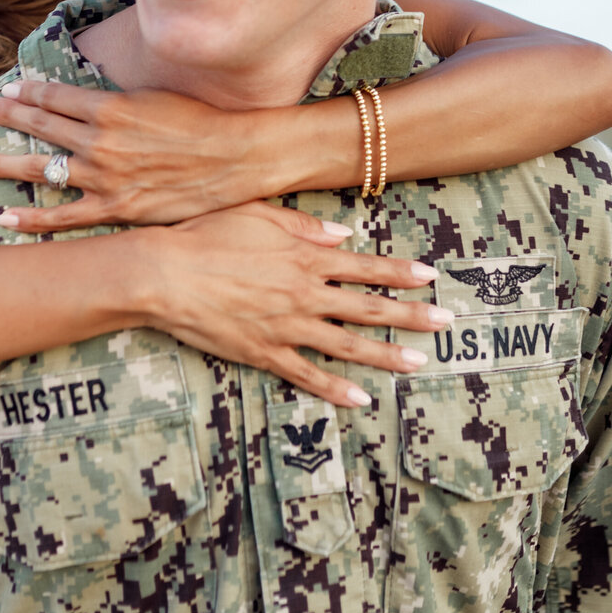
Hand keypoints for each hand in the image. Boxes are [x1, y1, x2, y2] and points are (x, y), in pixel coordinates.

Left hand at [0, 81, 261, 228]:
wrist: (235, 158)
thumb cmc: (202, 123)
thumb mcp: (156, 97)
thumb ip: (119, 101)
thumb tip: (91, 100)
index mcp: (110, 107)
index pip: (55, 96)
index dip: (28, 92)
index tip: (9, 90)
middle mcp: (100, 140)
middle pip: (39, 125)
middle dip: (4, 116)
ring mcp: (104, 176)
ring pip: (39, 169)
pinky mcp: (115, 208)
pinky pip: (63, 216)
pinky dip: (31, 219)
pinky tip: (5, 218)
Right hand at [141, 201, 452, 407]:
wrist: (165, 274)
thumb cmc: (206, 235)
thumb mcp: (257, 214)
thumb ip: (304, 225)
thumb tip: (343, 235)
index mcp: (305, 257)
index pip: (365, 266)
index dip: (400, 271)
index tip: (431, 276)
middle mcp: (304, 294)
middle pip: (369, 308)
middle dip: (412, 315)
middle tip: (446, 323)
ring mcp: (287, 326)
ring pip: (348, 346)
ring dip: (386, 355)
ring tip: (418, 363)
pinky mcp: (265, 353)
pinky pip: (307, 375)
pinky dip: (335, 389)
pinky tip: (361, 398)